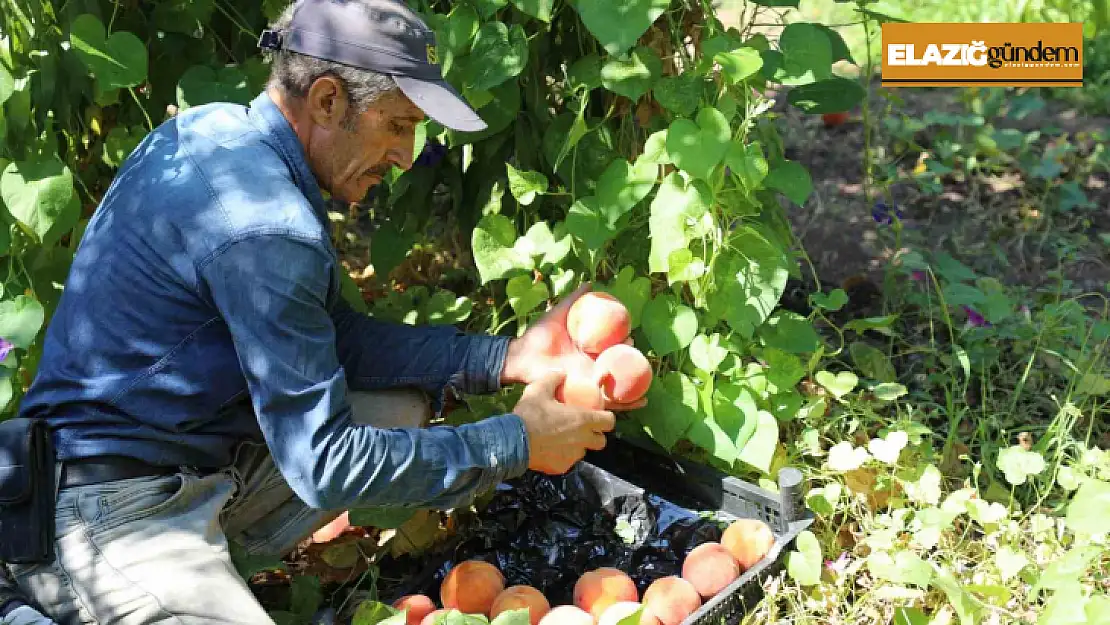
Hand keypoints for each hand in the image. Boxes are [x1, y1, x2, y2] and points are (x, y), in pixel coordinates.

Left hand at [501, 284, 646, 411]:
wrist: (523, 357)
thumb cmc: (538, 335)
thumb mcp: (558, 314)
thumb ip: (573, 299)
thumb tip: (590, 284)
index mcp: (587, 349)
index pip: (611, 346)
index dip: (623, 342)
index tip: (630, 335)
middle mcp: (590, 365)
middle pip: (617, 365)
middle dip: (632, 362)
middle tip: (638, 355)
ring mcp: (589, 380)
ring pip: (617, 385)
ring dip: (635, 385)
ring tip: (648, 383)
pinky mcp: (586, 395)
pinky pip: (608, 401)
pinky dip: (625, 403)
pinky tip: (641, 401)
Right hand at [512, 369, 615, 474]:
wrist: (513, 442)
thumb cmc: (529, 415)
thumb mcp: (538, 390)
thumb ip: (553, 379)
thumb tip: (561, 373)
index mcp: (582, 420)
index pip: (609, 422)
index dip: (606, 418)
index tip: (597, 414)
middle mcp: (582, 440)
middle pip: (601, 441)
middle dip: (595, 435)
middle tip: (582, 428)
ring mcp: (573, 456)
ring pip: (583, 452)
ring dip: (578, 445)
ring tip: (562, 438)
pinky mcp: (562, 467)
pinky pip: (568, 461)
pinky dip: (563, 456)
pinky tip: (550, 449)